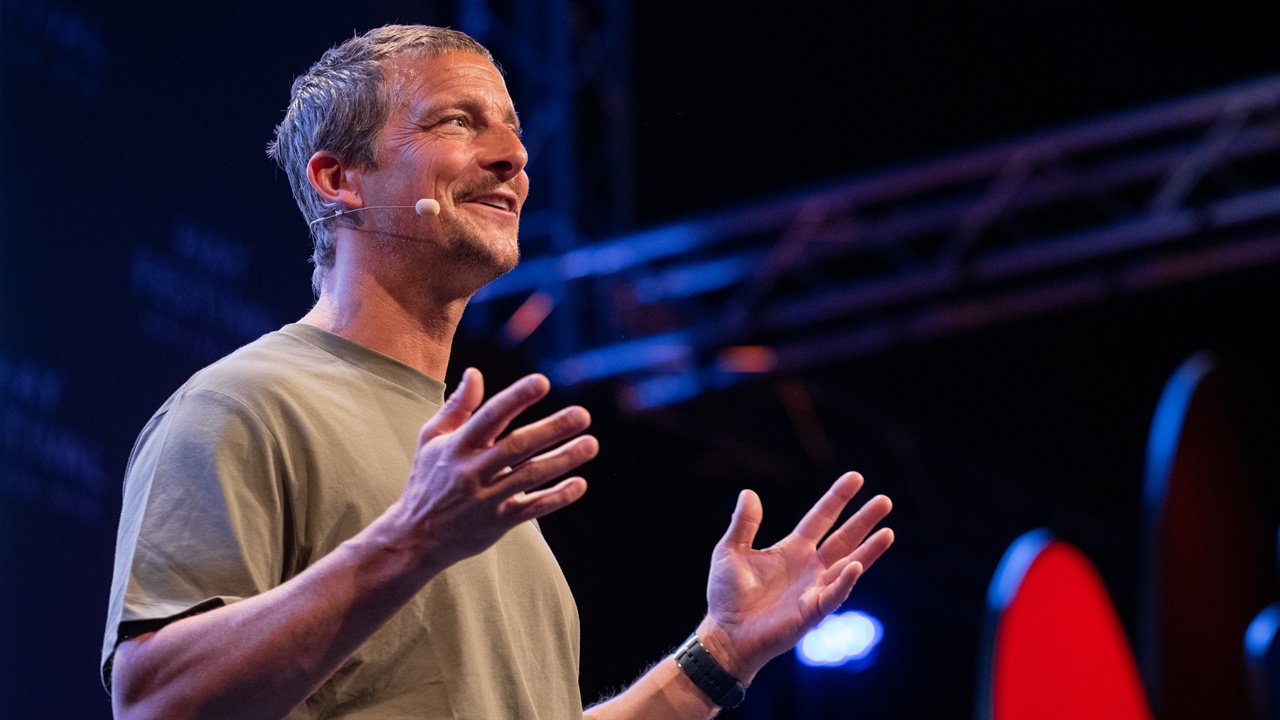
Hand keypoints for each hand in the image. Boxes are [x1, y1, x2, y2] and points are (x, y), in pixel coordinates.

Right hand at [390, 368, 598, 568]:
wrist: (414, 537)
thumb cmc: (427, 480)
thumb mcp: (431, 439)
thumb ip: (457, 407)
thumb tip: (475, 373)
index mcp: (457, 446)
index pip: (490, 416)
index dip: (517, 398)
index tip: (543, 382)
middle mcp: (472, 471)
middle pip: (517, 446)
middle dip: (552, 429)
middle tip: (583, 415)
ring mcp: (485, 499)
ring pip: (529, 476)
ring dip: (563, 460)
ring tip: (591, 444)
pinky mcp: (497, 523)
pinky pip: (531, 509)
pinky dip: (556, 498)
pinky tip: (580, 485)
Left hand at [697, 472, 892, 682]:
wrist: (725, 634)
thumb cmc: (727, 595)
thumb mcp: (730, 551)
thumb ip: (744, 524)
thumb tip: (749, 492)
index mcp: (792, 549)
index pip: (821, 518)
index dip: (837, 498)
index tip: (856, 477)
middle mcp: (809, 567)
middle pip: (843, 538)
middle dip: (864, 520)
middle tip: (885, 500)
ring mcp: (814, 589)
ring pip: (848, 566)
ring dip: (868, 551)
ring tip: (888, 533)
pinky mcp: (811, 612)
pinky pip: (833, 595)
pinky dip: (845, 581)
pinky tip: (855, 565)